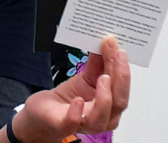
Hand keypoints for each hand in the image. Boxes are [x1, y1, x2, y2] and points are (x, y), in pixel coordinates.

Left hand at [14, 36, 129, 141]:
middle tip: (115, 57)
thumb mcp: (85, 76)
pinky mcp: (63, 125)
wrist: (45, 112)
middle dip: (120, 79)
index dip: (122, 67)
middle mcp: (102, 116)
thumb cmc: (69, 98)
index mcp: (110, 103)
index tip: (116, 46)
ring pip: (101, 118)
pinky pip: (73, 123)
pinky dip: (77, 112)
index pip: (121, 87)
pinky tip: (78, 100)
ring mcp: (83, 123)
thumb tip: (106, 41)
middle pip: (119, 103)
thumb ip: (97, 62)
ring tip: (102, 78)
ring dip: (104, 98)